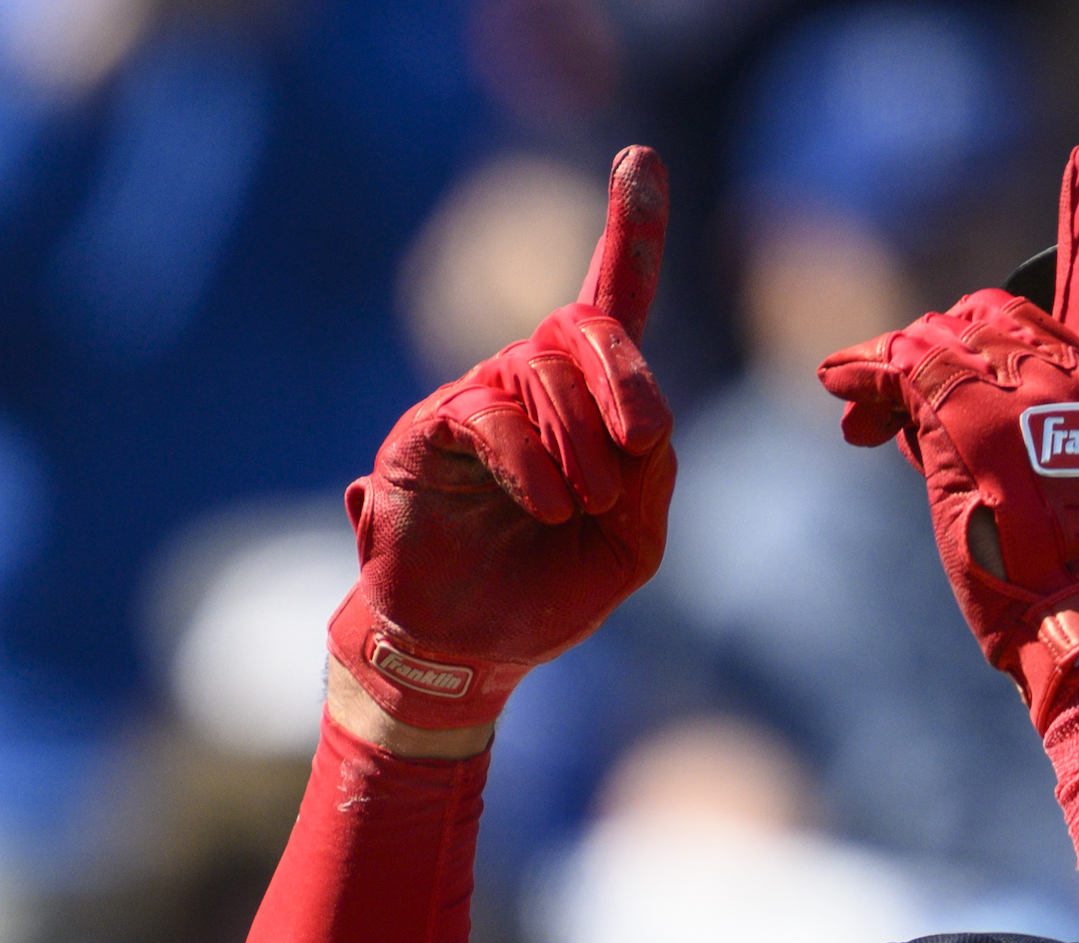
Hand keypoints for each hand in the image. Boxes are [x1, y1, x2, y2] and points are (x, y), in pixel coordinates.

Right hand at [331, 145, 677, 730]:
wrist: (470, 651)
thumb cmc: (548, 592)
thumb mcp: (633, 543)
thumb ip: (652, 481)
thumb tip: (644, 429)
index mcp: (586, 405)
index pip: (611, 302)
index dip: (628, 229)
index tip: (638, 156)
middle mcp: (526, 385)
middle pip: (584, 324)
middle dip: (627, 377)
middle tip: (643, 444)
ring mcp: (473, 403)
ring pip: (538, 369)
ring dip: (581, 442)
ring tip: (582, 507)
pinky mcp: (426, 434)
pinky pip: (487, 413)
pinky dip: (531, 459)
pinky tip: (548, 504)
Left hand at [817, 144, 1078, 728]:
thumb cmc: (1069, 583)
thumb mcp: (1035, 490)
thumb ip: (984, 432)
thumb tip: (906, 415)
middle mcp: (1070, 369)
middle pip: (983, 314)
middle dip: (929, 352)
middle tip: (884, 418)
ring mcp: (1023, 383)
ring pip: (935, 338)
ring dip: (890, 372)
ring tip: (861, 420)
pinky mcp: (970, 412)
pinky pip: (908, 358)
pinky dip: (863, 372)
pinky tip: (835, 376)